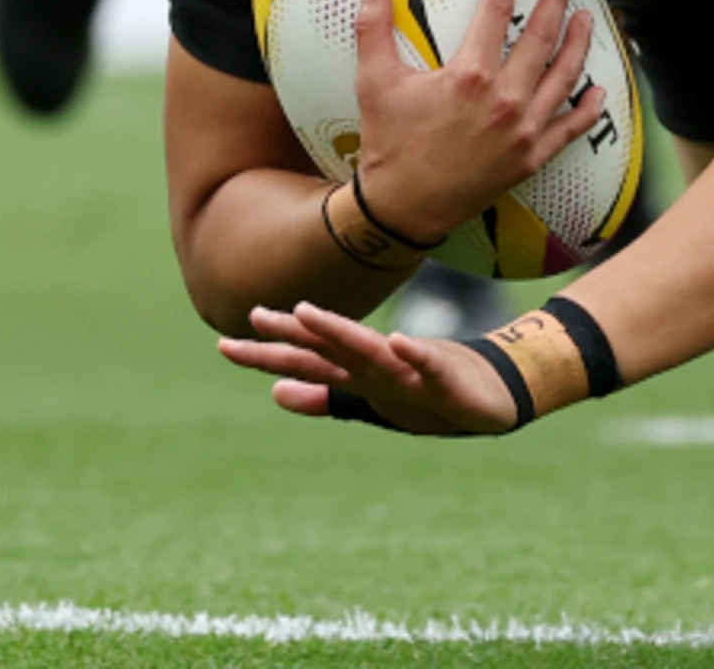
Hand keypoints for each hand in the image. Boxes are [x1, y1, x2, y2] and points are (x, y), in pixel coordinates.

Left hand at [219, 301, 521, 434]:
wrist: (489, 394)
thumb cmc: (424, 393)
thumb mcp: (368, 401)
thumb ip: (324, 397)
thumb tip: (273, 394)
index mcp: (356, 372)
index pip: (304, 360)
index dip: (267, 354)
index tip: (223, 345)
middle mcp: (376, 364)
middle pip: (327, 347)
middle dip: (292, 333)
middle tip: (254, 315)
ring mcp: (408, 367)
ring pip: (367, 348)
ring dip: (337, 330)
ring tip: (306, 312)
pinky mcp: (443, 374)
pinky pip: (426, 362)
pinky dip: (412, 352)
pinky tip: (396, 340)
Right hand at [350, 0, 604, 243]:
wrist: (404, 207)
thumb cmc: (389, 143)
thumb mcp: (375, 81)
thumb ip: (373, 26)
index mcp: (470, 75)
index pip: (496, 11)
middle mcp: (505, 99)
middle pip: (541, 37)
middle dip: (555, 2)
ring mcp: (523, 130)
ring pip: (563, 77)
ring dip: (578, 44)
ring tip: (586, 20)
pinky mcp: (531, 158)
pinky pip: (570, 129)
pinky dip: (588, 110)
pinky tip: (598, 92)